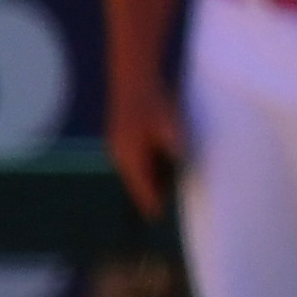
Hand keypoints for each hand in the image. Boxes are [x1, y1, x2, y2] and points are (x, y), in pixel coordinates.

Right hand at [107, 76, 186, 219]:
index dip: (150, 201)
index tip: (156, 217)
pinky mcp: (118, 139)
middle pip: (136, 181)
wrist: (134, 80)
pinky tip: (155, 169)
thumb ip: (173, 141)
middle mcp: (119, 154)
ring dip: (146, 180)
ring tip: (161, 193)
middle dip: (149, 193)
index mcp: (131, 153)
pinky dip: (143, 168)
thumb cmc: (154, 102)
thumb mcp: (169, 122)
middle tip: (160, 209)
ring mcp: (116, 146)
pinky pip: (131, 161)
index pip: (141, 186)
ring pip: (132, 171)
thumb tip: (180, 157)